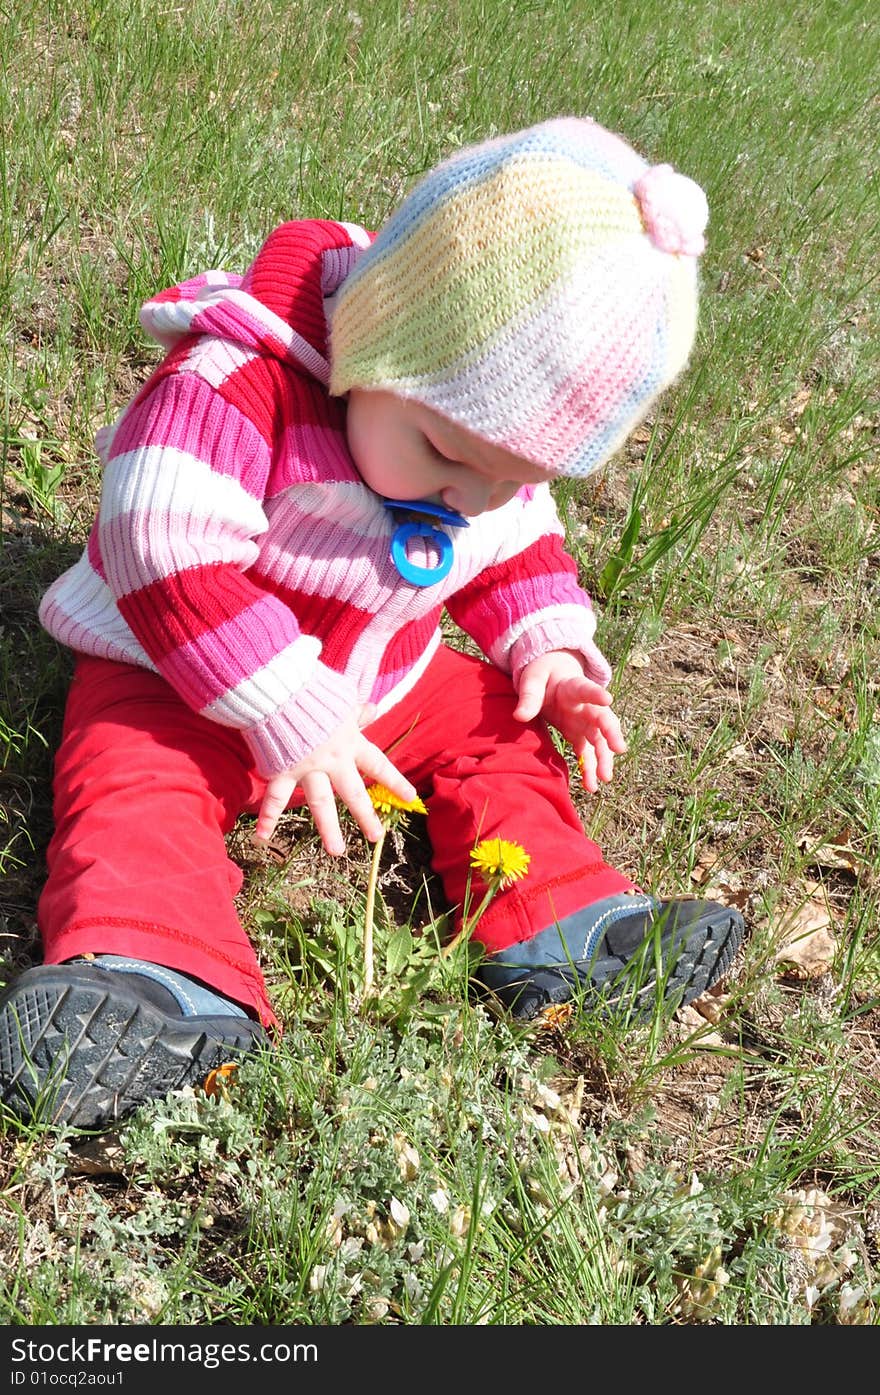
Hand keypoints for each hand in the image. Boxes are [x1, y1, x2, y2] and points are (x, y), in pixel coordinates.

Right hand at [253, 706, 418, 855]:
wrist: (282, 690)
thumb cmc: (314, 690)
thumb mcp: (342, 699)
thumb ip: (357, 711)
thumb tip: (372, 708)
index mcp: (350, 743)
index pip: (378, 765)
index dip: (395, 781)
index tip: (411, 798)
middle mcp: (332, 761)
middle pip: (353, 793)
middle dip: (365, 816)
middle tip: (376, 837)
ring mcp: (307, 769)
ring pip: (320, 804)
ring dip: (328, 828)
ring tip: (337, 852)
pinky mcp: (282, 770)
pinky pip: (275, 798)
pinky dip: (267, 817)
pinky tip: (262, 837)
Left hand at [514, 650, 626, 792]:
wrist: (553, 676)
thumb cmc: (543, 675)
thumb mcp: (533, 679)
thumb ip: (529, 696)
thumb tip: (520, 716)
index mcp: (574, 687)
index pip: (587, 689)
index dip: (597, 694)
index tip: (607, 700)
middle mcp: (586, 707)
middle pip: (603, 720)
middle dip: (611, 734)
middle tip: (619, 748)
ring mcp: (585, 723)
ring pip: (598, 741)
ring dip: (603, 759)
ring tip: (604, 778)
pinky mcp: (579, 735)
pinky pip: (586, 753)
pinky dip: (589, 768)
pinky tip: (590, 786)